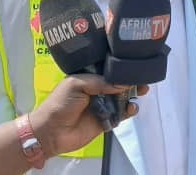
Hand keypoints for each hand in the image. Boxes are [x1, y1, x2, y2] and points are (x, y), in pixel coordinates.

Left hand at [28, 75, 148, 156]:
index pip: (108, 69)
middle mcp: (97, 90)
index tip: (134, 63)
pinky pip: (121, 114)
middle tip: (143, 77)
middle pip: (118, 83)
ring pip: (122, 97)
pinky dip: (129, 110)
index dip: (120, 66)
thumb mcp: (77, 84)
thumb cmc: (60, 103)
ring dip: (132, 94)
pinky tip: (132, 107)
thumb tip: (123, 84)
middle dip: (130, 80)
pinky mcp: (107, 120)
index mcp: (88, 77)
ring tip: (142, 90)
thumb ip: (100, 82)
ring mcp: (103, 105)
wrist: (52, 131)